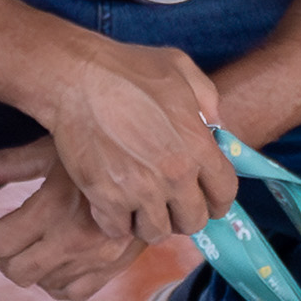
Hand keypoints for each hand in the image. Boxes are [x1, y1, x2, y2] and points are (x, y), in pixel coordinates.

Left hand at [0, 141, 143, 298]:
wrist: (156, 167)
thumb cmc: (98, 149)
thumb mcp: (52, 149)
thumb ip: (6, 163)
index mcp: (55, 207)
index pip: (0, 241)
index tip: (8, 220)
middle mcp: (74, 239)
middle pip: (16, 271)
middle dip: (10, 254)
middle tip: (19, 236)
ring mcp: (96, 259)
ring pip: (42, 284)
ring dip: (36, 266)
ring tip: (44, 242)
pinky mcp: (113, 270)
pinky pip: (72, 294)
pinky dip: (60, 281)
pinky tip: (62, 259)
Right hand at [38, 39, 233, 246]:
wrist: (76, 79)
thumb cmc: (127, 69)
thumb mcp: (181, 69)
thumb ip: (207, 99)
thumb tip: (216, 127)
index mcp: (197, 146)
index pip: (224, 193)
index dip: (219, 198)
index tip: (208, 197)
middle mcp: (173, 176)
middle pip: (194, 221)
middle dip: (185, 214)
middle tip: (172, 203)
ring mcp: (139, 191)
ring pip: (156, 232)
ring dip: (151, 221)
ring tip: (142, 206)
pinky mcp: (106, 199)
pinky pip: (119, 230)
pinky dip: (117, 222)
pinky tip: (114, 204)